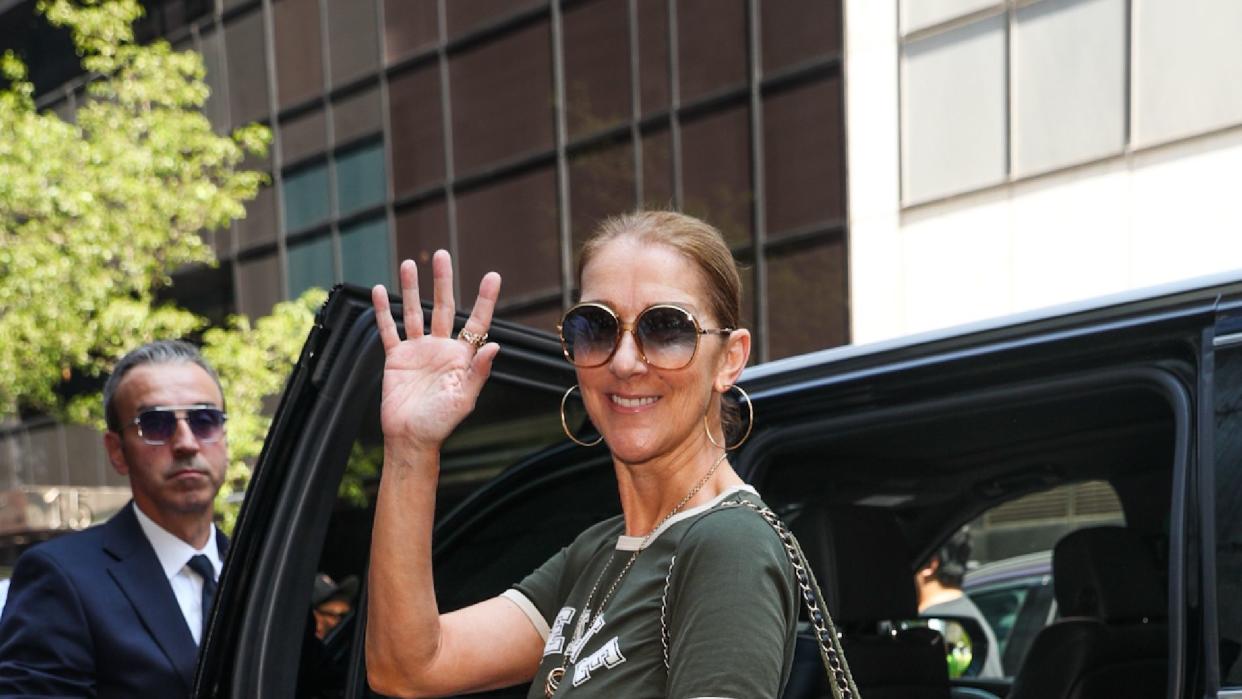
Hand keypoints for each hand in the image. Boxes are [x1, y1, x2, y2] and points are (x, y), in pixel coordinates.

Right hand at [371, 250, 500, 452]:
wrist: (410, 439)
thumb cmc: (440, 423)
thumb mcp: (464, 399)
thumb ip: (478, 371)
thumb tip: (495, 345)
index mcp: (462, 357)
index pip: (477, 322)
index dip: (485, 300)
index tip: (492, 276)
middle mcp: (441, 348)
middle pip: (443, 307)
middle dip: (442, 281)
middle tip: (441, 255)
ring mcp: (418, 351)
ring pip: (414, 312)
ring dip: (411, 289)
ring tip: (409, 263)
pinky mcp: (396, 358)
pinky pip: (388, 329)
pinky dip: (383, 311)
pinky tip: (379, 291)